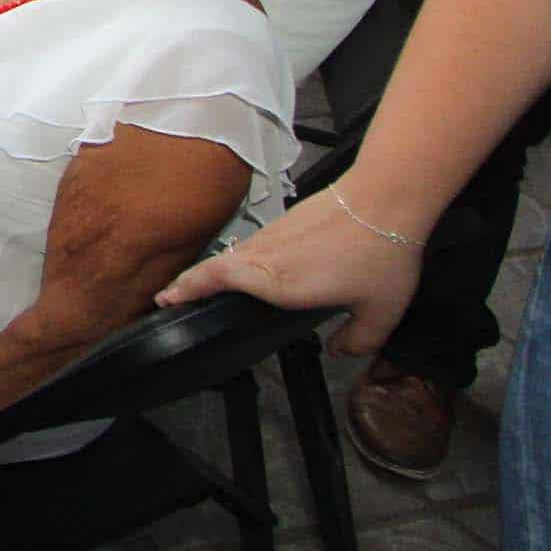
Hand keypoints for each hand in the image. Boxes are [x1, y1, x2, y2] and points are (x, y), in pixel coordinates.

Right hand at [156, 184, 428, 356]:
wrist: (383, 199)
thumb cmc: (380, 255)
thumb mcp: (381, 311)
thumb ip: (359, 339)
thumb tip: (339, 350)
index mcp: (279, 283)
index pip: (217, 282)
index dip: (188, 291)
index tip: (167, 302)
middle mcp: (265, 258)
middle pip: (212, 268)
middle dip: (186, 284)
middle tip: (167, 298)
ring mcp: (271, 237)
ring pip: (227, 256)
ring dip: (207, 271)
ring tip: (196, 285)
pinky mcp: (282, 223)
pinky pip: (246, 246)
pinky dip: (231, 260)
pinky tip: (242, 267)